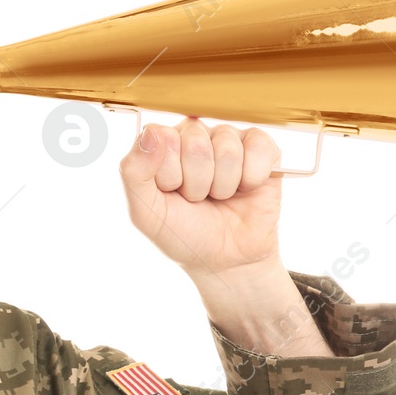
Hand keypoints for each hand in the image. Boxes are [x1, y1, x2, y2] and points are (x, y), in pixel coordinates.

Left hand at [118, 116, 283, 281]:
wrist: (226, 260)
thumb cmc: (183, 233)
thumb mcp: (146, 213)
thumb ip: (134, 173)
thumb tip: (152, 134)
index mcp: (161, 144)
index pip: (161, 138)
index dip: (168, 174)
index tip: (172, 193)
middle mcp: (193, 134)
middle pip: (195, 143)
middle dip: (197, 183)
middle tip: (198, 199)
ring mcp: (227, 138)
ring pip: (227, 149)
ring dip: (223, 185)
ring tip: (219, 196)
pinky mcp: (261, 147)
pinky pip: (258, 147)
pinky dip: (251, 178)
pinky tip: (245, 189)